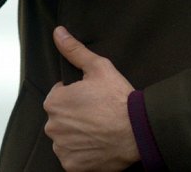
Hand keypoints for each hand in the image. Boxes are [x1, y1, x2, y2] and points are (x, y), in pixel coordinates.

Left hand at [43, 26, 139, 171]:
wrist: (137, 130)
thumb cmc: (118, 99)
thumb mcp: (99, 67)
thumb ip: (74, 50)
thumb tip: (58, 33)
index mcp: (54, 102)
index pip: (59, 97)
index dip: (78, 96)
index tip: (94, 99)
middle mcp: (52, 127)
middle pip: (61, 119)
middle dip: (75, 116)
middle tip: (98, 114)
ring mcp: (62, 148)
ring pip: (67, 139)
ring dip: (78, 135)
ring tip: (100, 130)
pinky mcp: (72, 166)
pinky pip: (73, 158)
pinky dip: (83, 153)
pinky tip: (98, 144)